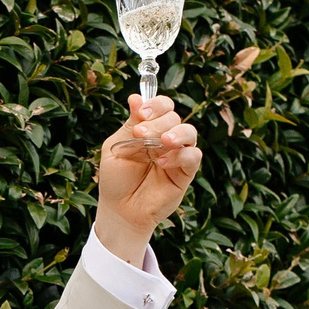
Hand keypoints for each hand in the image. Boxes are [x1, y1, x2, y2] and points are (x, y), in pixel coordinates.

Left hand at [92, 95, 203, 262]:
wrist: (120, 210)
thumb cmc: (116, 180)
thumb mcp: (116, 148)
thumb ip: (129, 124)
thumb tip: (135, 97)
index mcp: (149, 128)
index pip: (162, 106)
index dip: (155, 105)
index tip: (141, 113)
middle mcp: (165, 138)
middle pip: (174, 117)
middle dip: (159, 121)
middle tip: (140, 133)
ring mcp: (177, 155)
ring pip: (190, 132)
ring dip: (177, 133)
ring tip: (163, 142)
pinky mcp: (185, 173)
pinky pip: (193, 157)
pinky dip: (180, 156)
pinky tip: (163, 162)